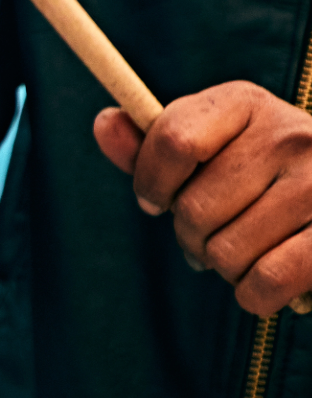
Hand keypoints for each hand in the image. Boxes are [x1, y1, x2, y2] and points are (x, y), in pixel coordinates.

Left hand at [94, 81, 311, 314]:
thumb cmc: (257, 180)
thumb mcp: (206, 151)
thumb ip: (152, 146)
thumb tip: (104, 123)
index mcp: (247, 103)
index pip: (173, 141)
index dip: (151, 183)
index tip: (157, 200)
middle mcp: (292, 134)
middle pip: (193, 208)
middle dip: (190, 235)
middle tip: (213, 234)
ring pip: (225, 251)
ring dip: (224, 266)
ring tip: (246, 252)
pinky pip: (265, 281)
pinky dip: (253, 294)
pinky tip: (263, 281)